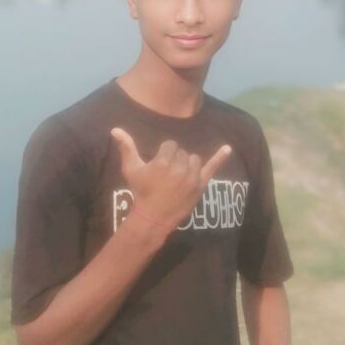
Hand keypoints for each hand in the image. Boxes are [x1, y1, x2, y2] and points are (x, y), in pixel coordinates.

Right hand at [110, 127, 230, 233]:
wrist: (154, 216)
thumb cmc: (141, 191)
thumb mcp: (131, 169)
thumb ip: (127, 147)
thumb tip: (116, 129)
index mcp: (163, 162)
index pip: (170, 145)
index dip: (163, 154)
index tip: (158, 167)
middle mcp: (179, 168)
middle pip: (181, 152)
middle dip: (174, 160)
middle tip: (166, 176)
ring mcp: (192, 177)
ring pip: (193, 159)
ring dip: (187, 164)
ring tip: (177, 178)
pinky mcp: (200, 185)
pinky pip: (212, 167)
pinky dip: (220, 157)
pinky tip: (229, 148)